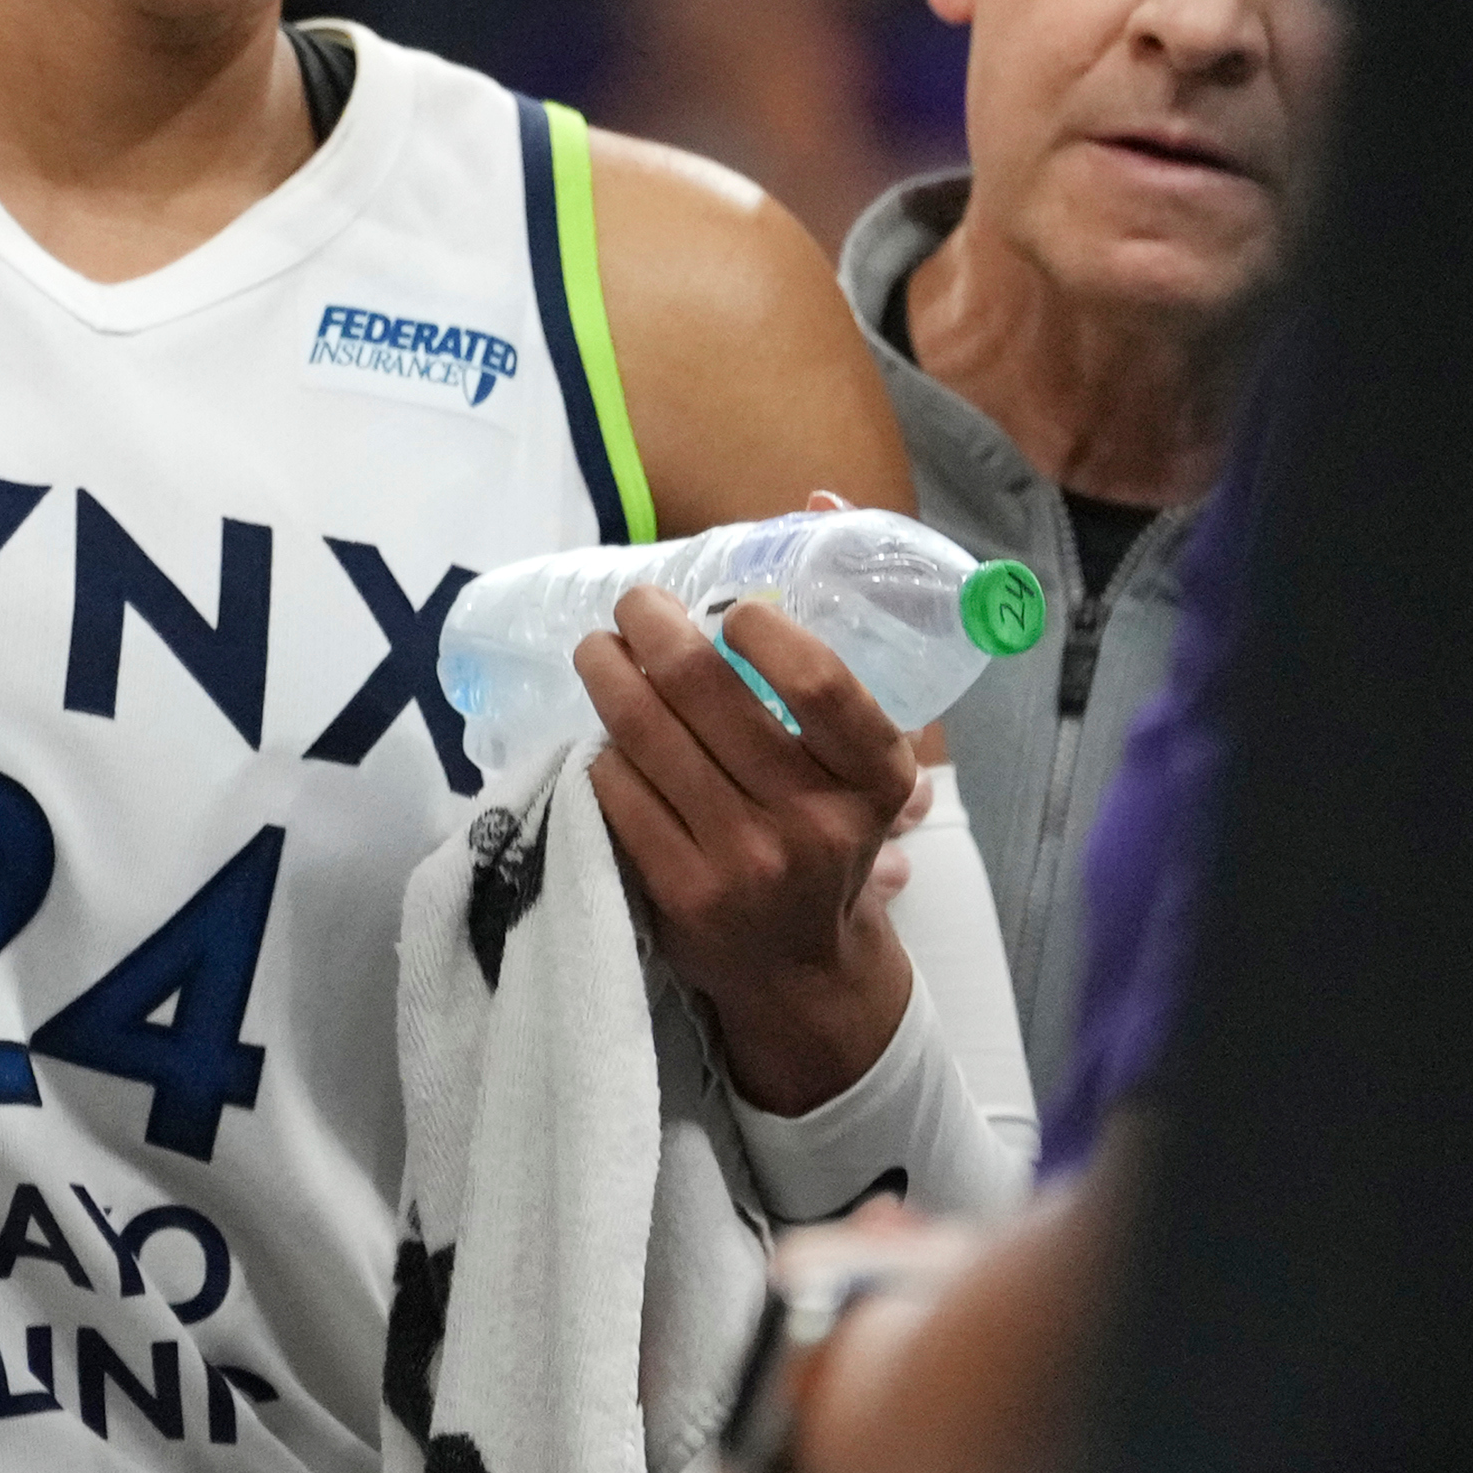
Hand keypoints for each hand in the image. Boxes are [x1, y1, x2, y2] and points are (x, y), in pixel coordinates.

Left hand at [577, 574, 921, 1113]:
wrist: (804, 970)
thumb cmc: (831, 833)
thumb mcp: (864, 755)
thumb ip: (842, 638)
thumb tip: (815, 502)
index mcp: (876, 779)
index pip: (821, 683)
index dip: (764, 630)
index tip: (732, 608)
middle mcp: (813, 824)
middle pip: (704, 693)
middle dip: (650, 627)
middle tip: (633, 604)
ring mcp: (740, 863)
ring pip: (644, 734)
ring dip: (606, 674)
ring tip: (597, 649)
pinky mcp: (676, 892)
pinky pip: (615, 789)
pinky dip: (604, 750)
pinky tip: (606, 734)